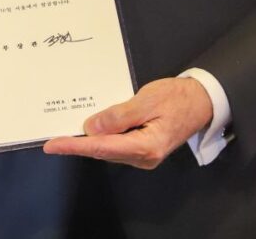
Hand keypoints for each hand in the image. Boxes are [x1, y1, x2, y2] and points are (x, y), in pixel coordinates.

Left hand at [41, 76, 212, 169]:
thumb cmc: (179, 98)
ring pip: (108, 150)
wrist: (203, 101)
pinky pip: (116, 145)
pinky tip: (89, 130)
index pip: (101, 147)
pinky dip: (101, 139)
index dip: (74, 146)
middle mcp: (143, 157)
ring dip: (88, 142)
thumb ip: (119, 115)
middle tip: (52, 139)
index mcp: (146, 146)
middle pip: (102, 152)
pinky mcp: (143, 148)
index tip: (53, 145)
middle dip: (77, 145)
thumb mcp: (148, 100)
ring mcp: (144, 155)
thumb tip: (92, 128)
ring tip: (65, 133)